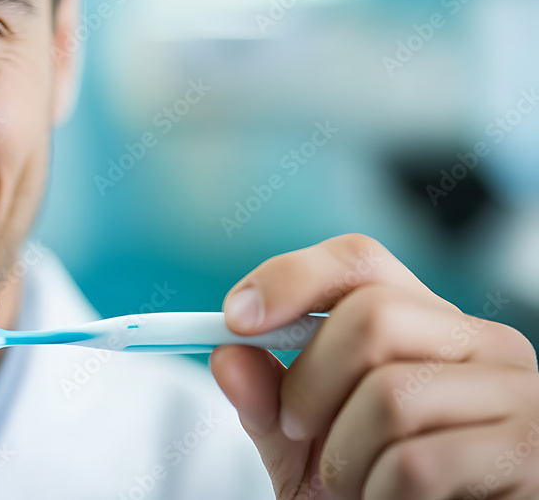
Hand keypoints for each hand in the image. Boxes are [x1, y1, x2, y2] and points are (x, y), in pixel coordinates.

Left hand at [209, 233, 538, 499]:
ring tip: (352, 484)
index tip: (236, 319)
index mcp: (425, 321)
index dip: (291, 278)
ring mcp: (517, 393)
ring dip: (342, 456)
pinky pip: (416, 463)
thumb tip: (227, 356)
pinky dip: (376, 493)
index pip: (359, 260)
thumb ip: (265, 400)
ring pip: (390, 395)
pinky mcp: (527, 453)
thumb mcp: (301, 444)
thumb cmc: (365, 490)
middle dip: (309, 383)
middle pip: (371, 316)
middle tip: (297, 431)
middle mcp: (482, 341)